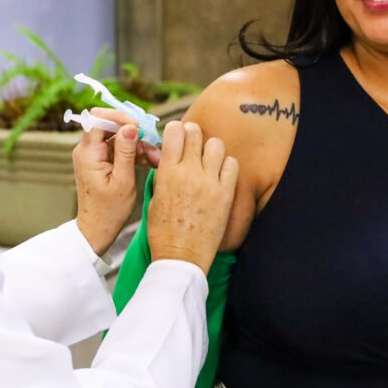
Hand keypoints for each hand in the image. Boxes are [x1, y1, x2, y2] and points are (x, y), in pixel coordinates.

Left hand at [73, 108, 158, 254]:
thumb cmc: (109, 210)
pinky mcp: (102, 161)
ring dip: (138, 144)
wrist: (98, 229)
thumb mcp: (123, 180)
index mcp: (88, 153)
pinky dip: (135, 153)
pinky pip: (120, 148)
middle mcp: (88, 150)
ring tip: (157, 158)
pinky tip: (151, 162)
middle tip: (152, 140)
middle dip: (133, 131)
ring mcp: (95, 155)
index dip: (118, 117)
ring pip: (118, 137)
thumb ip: (126, 151)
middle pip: (110, 125)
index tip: (138, 126)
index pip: (98, 119)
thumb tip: (130, 126)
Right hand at [147, 122, 237, 274]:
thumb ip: (164, 173)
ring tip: (208, 161)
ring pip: (216, 144)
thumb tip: (169, 156)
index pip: (175, 131)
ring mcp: (209, 182)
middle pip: (196, 132)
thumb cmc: (163, 231)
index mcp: (167, 172)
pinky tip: (220, 175)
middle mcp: (189, 173)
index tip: (178, 135)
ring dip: (211, 149)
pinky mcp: (225, 194)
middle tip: (194, 143)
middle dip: (194, 134)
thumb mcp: (155, 198)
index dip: (177, 130)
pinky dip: (227, 165)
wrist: (181, 257)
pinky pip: (232, 164)